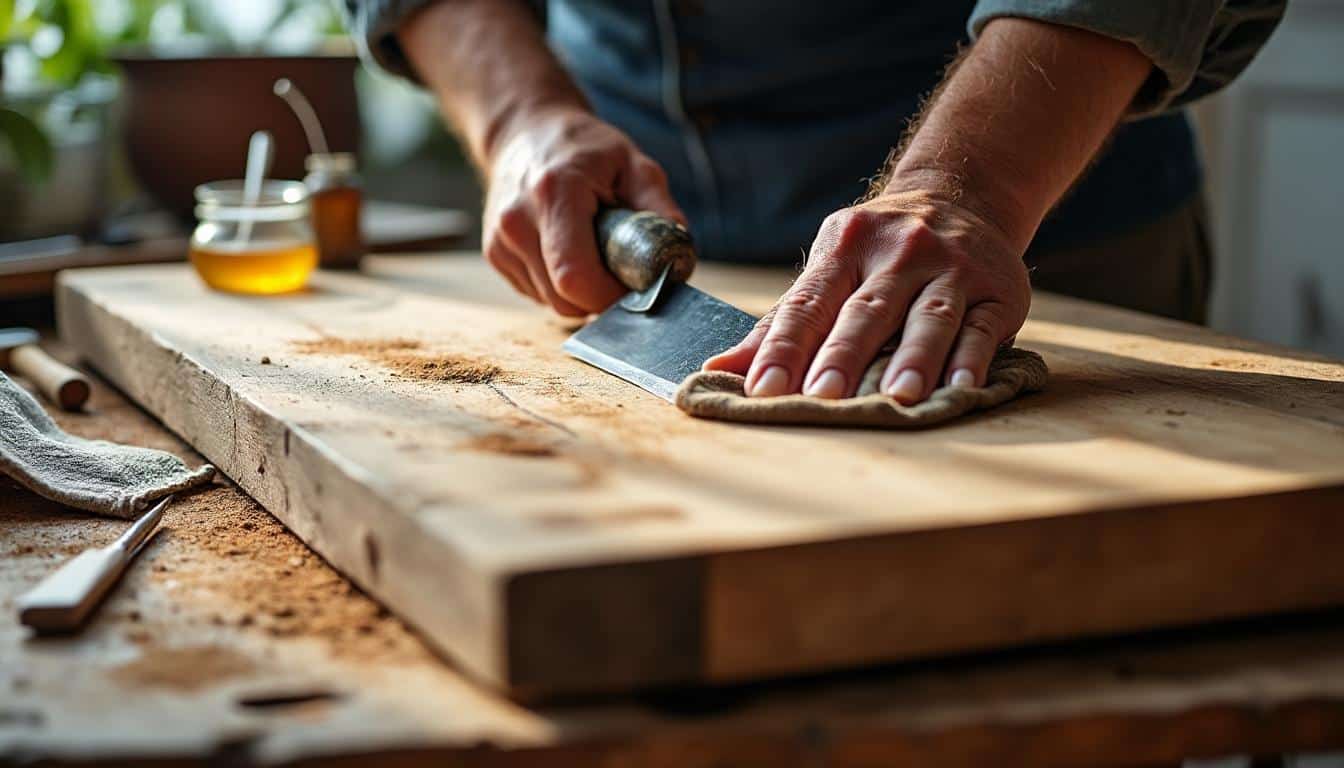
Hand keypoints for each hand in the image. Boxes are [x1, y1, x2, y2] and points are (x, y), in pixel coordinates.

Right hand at [482, 107, 685, 315]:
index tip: (634, 283)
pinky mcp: (494, 254)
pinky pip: (537, 294)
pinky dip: (559, 286)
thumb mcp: (634, 164)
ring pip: (550, 303)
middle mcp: (517, 221)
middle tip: (619, 269)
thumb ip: (658, 210)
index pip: (576, 278)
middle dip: (600, 296)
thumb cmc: (586, 149)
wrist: (526, 131)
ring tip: (592, 252)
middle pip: (564, 300)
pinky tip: (568, 251)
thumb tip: (678, 260)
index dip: (611, 295)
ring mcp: (499, 241)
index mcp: (554, 194)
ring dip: (580, 293)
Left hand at [704, 183, 1030, 402]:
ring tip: (896, 399)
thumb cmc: (878, 251)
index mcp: (843, 249)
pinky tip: (961, 388)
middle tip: (822, 399)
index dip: (783, 348)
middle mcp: (897, 254)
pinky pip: (981, 327)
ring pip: (929, 318)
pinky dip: (972, 359)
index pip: (807, 304)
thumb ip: (781, 323)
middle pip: (865, 312)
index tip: (761, 389)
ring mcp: (951, 269)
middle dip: (842, 357)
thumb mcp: (829, 267)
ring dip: (913, 359)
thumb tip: (718, 370)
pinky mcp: (998, 290)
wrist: (962, 195)